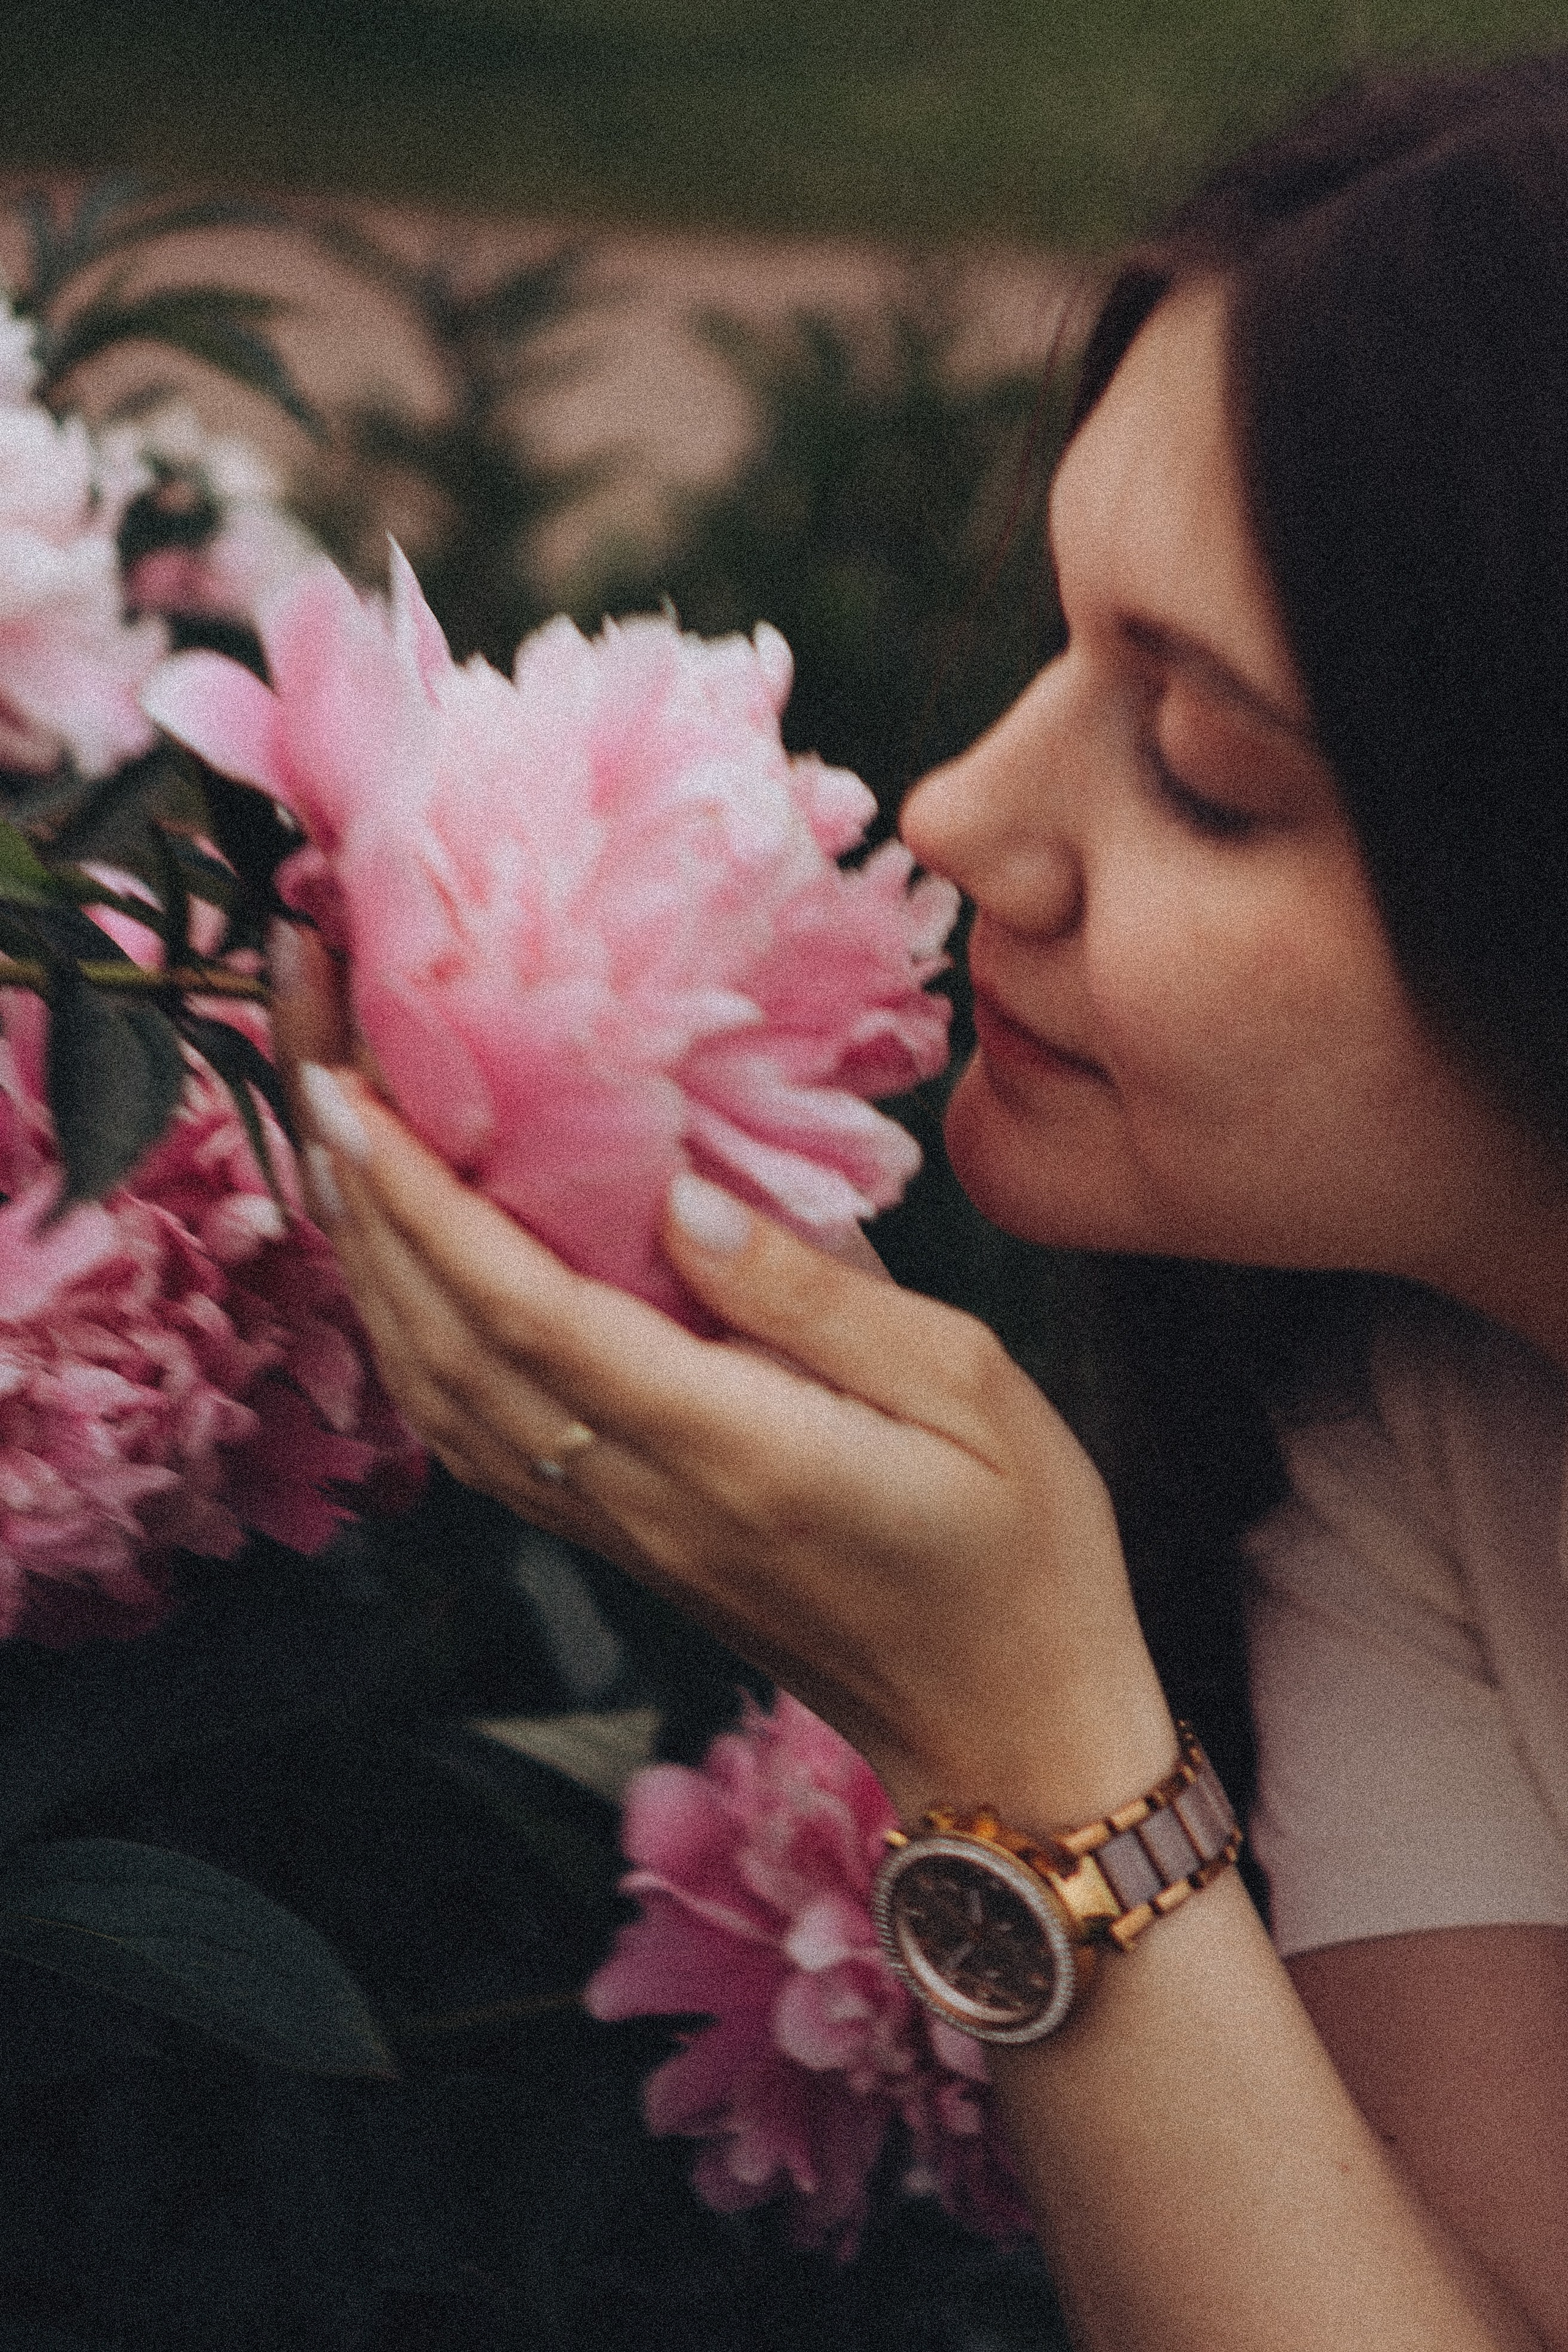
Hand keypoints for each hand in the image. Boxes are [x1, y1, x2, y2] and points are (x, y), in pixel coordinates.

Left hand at [267, 923, 1173, 1823]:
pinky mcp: (625, 1545)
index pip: (533, 1314)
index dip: (427, 1204)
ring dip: (373, 1275)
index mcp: (734, 1449)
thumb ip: (813, 1291)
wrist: (1008, 1732)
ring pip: (445, 1401)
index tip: (352, 1092)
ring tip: (337, 1150)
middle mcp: (645, 1499)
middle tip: (309, 1065)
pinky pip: (480, 1444)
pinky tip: (406, 1281)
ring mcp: (622, 1533)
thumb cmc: (1022, 1551)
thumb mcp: (965, 1387)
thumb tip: (681, 1191)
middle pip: (452, 1349)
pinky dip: (417, 1349)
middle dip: (364, 1207)